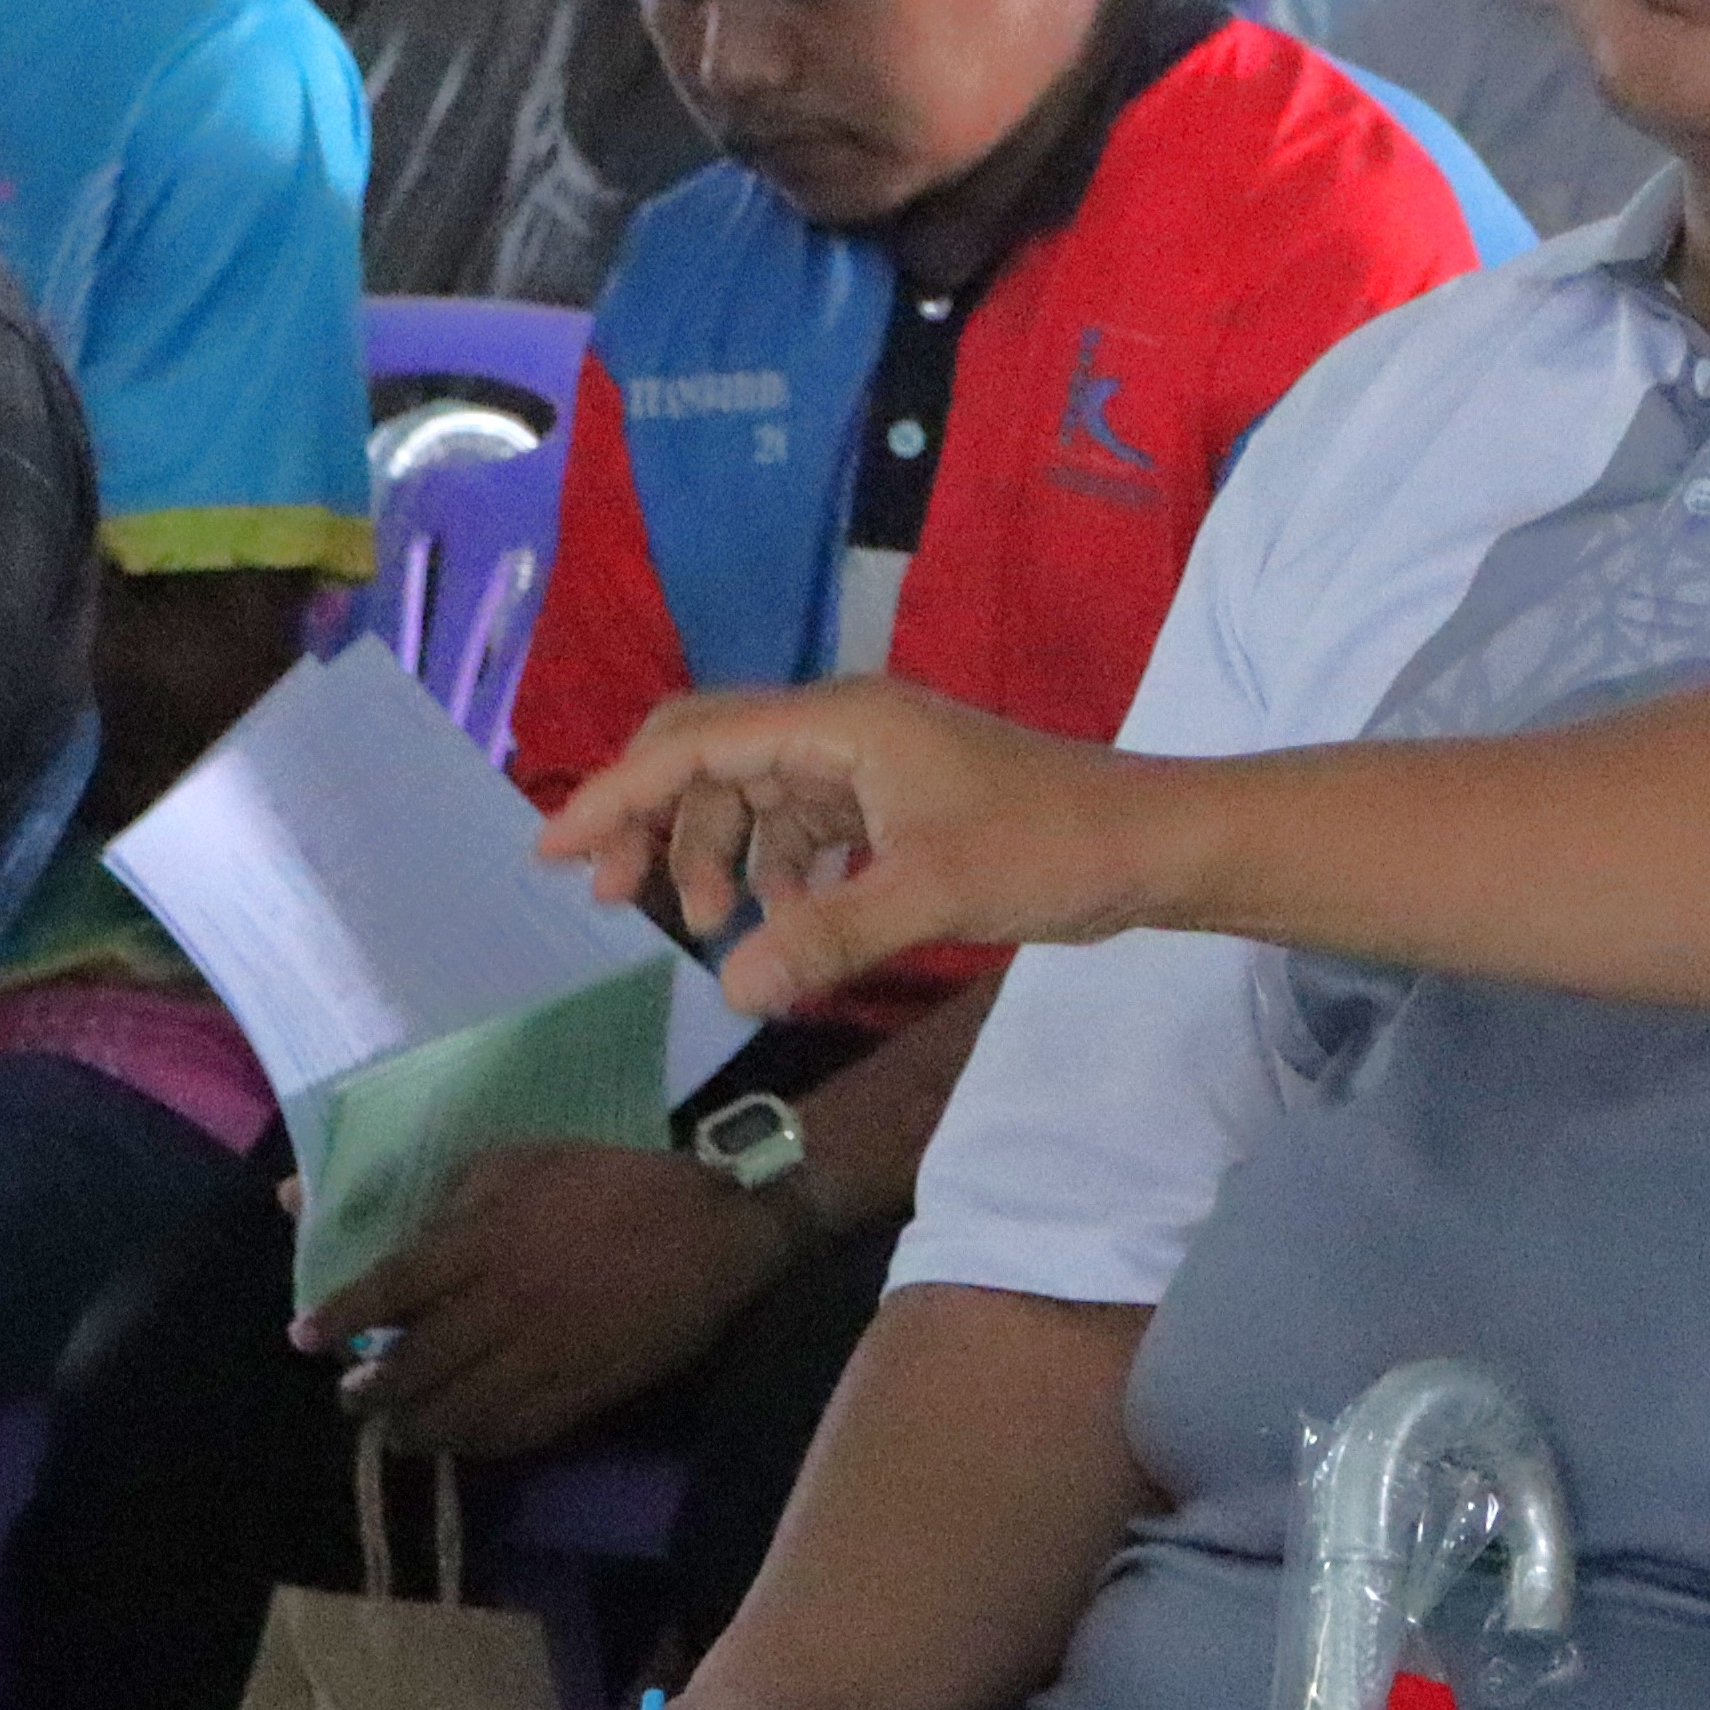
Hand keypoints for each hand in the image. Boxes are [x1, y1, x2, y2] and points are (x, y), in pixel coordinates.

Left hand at [306, 1141, 781, 1454]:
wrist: (720, 1227)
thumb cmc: (620, 1182)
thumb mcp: (532, 1159)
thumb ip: (458, 1187)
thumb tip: (397, 1219)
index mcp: (486, 1244)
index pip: (390, 1290)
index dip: (340, 1318)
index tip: (305, 1340)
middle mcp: (503, 1306)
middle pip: (415, 1363)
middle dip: (372, 1389)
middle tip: (353, 1397)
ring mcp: (544, 1355)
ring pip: (458, 1409)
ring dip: (415, 1426)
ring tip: (397, 1430)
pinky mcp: (583, 1388)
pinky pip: (515, 1429)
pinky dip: (477, 1440)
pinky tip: (464, 1439)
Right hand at [539, 677, 1164, 1014]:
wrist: (1156, 843)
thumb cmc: (1055, 848)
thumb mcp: (934, 893)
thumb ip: (828, 936)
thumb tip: (732, 988)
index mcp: (844, 722)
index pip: (696, 742)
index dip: (617, 794)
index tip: (553, 853)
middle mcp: (850, 727)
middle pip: (714, 758)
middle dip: (658, 824)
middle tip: (619, 903)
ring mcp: (878, 761)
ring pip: (760, 795)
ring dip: (727, 856)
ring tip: (726, 930)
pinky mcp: (904, 798)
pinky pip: (810, 823)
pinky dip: (784, 869)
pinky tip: (789, 926)